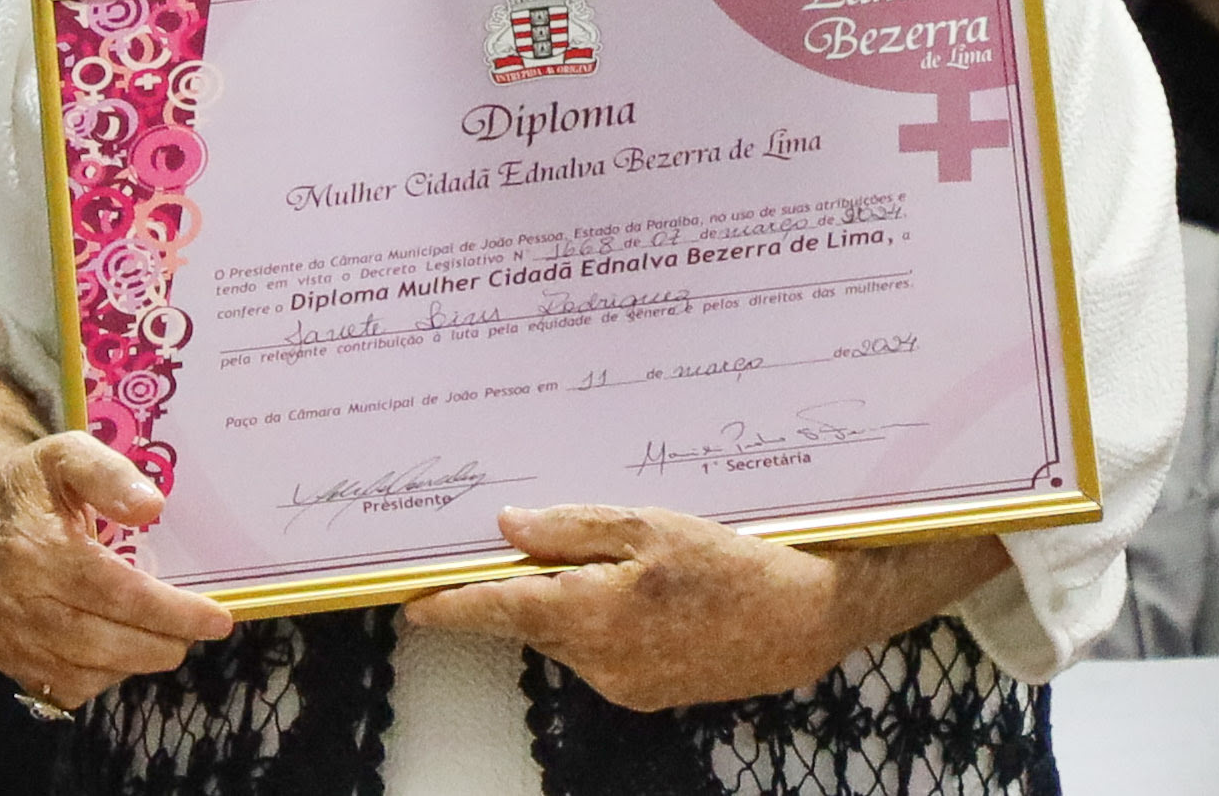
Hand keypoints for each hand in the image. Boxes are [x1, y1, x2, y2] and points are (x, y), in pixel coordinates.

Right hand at [0, 430, 234, 711]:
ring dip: (132, 662)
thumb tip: (153, 506)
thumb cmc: (32, 484)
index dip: (171, 612)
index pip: (114, 592)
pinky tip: (112, 646)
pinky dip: (99, 675)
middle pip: (103, 641)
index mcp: (34, 546)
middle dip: (160, 643)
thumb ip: (110, 475)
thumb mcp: (69, 454)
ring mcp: (3, 633)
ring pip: (85, 673)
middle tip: (192, 634)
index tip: (217, 620)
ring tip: (155, 636)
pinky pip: (62, 686)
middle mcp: (13, 597)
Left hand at [402, 506, 1004, 710]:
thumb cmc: (731, 561)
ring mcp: (624, 683)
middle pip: (528, 623)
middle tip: (495, 553)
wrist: (806, 620)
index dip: (451, 607)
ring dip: (555, 605)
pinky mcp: (647, 693)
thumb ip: (571, 529)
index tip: (412, 603)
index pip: (500, 611)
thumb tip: (507, 529)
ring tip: (577, 560)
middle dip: (509, 592)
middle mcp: (599, 660)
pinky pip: (595, 653)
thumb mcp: (648, 525)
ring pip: (561, 638)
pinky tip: (620, 590)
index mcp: (592, 614)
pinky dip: (590, 623)